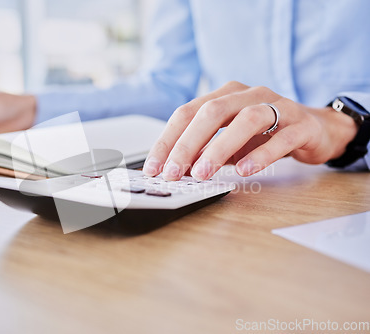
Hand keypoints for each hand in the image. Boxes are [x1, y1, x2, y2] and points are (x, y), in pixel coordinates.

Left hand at [143, 81, 357, 179]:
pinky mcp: (301, 124)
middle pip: (211, 112)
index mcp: (225, 95)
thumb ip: (204, 151)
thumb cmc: (264, 135)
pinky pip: (280, 138)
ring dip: (219, 148)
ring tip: (203, 173)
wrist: (314, 129)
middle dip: (187, 144)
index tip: (153, 167)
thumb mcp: (228, 143)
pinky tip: (244, 171)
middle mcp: (248, 95)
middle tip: (173, 173)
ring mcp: (277, 106)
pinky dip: (260, 155)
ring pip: (246, 120)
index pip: (187, 113)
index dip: (167, 140)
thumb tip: (175, 169)